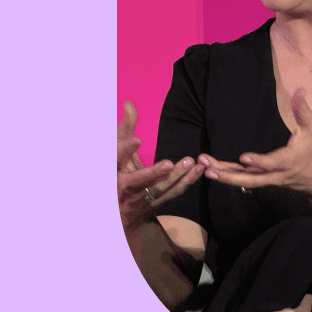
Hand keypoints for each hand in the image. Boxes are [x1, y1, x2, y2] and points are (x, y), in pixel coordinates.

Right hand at [117, 101, 204, 229]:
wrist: (118, 209)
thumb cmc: (118, 169)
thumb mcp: (118, 150)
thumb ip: (125, 127)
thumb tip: (129, 102)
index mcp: (113, 170)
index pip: (116, 159)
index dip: (124, 150)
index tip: (136, 140)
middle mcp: (124, 186)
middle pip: (137, 181)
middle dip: (153, 173)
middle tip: (168, 164)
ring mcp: (140, 198)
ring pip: (159, 188)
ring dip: (176, 176)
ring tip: (190, 161)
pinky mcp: (155, 203)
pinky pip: (173, 192)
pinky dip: (187, 181)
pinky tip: (198, 170)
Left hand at [198, 89, 311, 194]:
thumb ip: (303, 111)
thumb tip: (299, 90)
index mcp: (288, 161)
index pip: (272, 163)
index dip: (258, 161)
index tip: (243, 157)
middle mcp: (275, 174)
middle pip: (250, 179)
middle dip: (228, 175)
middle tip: (208, 168)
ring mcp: (267, 180)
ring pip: (243, 181)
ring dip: (223, 175)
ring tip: (204, 167)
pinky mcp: (262, 181)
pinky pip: (242, 181)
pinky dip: (227, 176)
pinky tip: (211, 169)